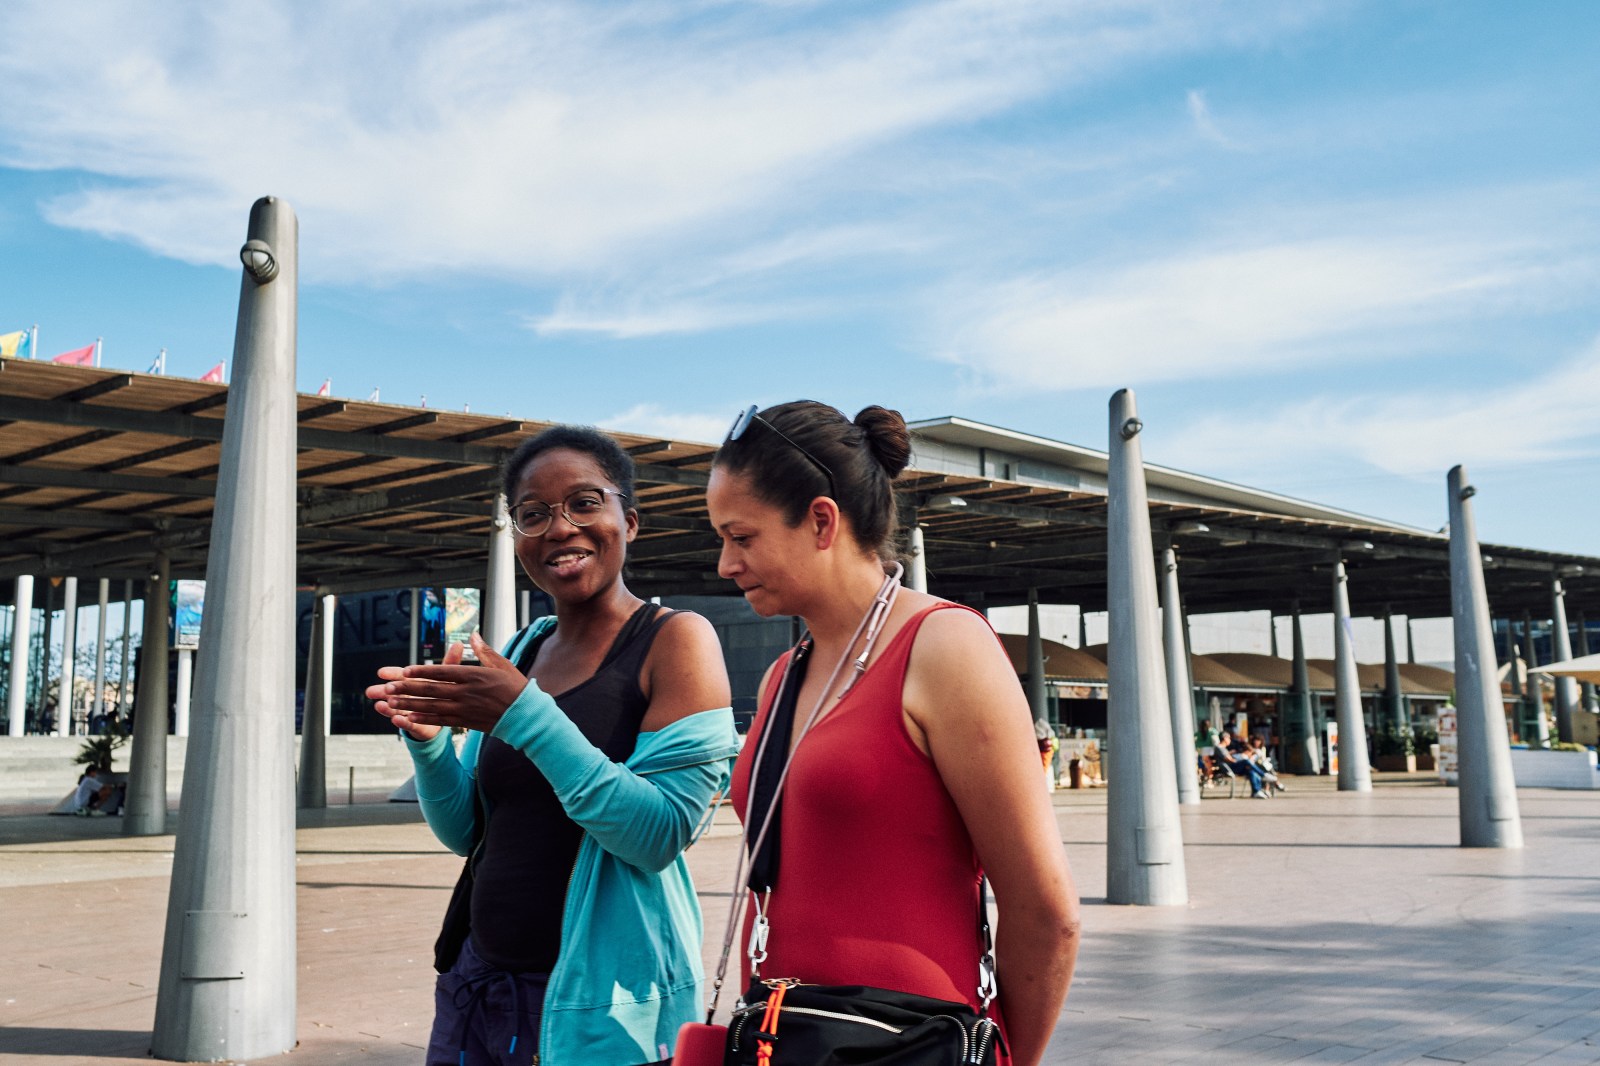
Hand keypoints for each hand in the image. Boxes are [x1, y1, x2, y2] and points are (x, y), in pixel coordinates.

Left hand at [367, 632, 529, 735]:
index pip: (443, 672)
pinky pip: (441, 720)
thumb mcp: (502, 664)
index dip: (422, 671)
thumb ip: (484, 650)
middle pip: (431, 689)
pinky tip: (409, 716)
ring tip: (392, 702)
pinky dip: (424, 718)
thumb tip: (473, 635)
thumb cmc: (515, 687)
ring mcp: (465, 708)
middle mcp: (467, 692)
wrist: (525, 715)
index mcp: (475, 675)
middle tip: (388, 686)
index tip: (405, 670)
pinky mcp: (466, 721)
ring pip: (431, 706)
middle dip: (408, 688)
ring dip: (410, 703)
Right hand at [368, 642, 460, 740]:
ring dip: (388, 707)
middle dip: (385, 691)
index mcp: (415, 681)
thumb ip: (450, 661)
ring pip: (397, 708)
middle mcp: (409, 695)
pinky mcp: (418, 724)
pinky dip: (403, 722)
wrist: (446, 714)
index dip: (391, 674)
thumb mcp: (446, 676)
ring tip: (381, 705)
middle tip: (375, 691)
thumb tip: (459, 644)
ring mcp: (411, 710)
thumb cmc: (442, 690)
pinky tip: (396, 719)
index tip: (381, 672)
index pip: (401, 675)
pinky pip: (410, 724)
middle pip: (395, 692)